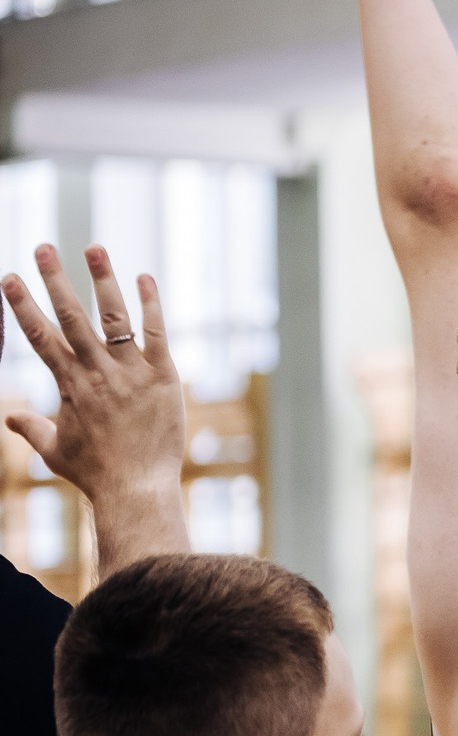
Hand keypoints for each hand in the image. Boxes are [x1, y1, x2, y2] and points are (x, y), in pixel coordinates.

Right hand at [3, 245, 186, 511]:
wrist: (137, 489)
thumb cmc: (95, 473)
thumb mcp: (55, 450)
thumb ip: (32, 428)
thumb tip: (10, 419)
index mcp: (69, 384)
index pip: (40, 336)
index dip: (23, 305)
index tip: (10, 277)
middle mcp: (98, 371)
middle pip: (72, 316)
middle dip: (55, 279)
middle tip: (42, 246)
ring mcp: (132, 372)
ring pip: (115, 317)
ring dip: (103, 280)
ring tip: (94, 248)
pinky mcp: (164, 376)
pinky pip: (157, 333)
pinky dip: (151, 304)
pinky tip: (145, 277)